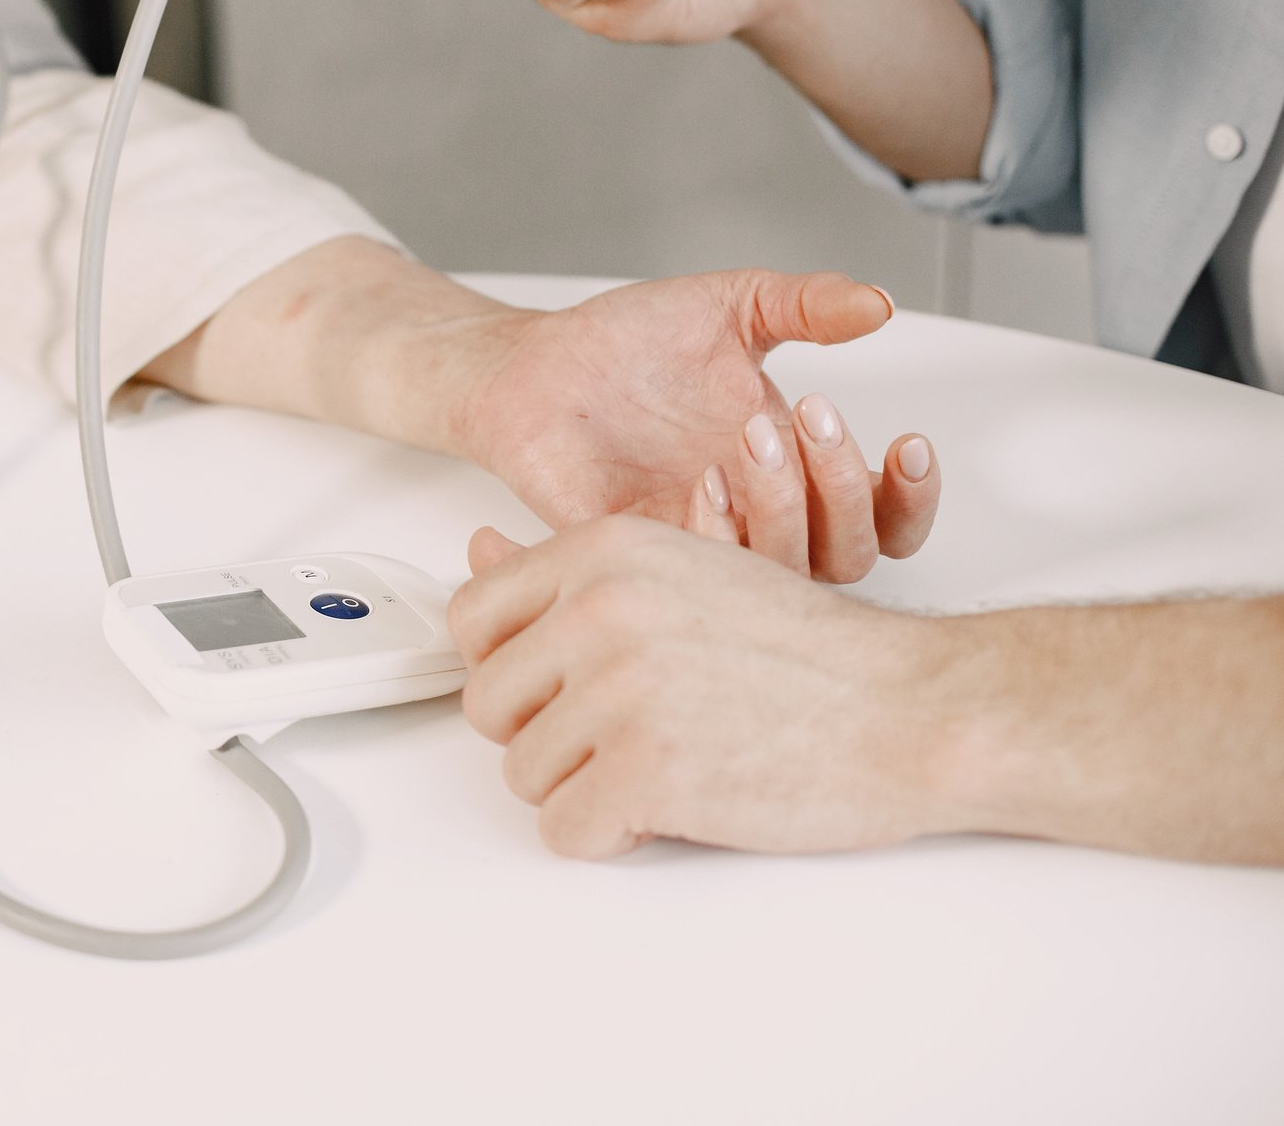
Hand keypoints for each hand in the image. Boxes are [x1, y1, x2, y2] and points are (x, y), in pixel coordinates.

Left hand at [450, 516, 964, 857]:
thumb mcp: (686, 572)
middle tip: (626, 735)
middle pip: (488, 704)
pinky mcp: (644, 773)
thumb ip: (574, 574)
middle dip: (546, 734)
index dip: (512, 667)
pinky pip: (562, 831)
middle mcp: (598, 611)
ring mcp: (617, 693)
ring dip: (584, 788)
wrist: (913, 709)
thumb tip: (477, 549)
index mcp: (602, 552)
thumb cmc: (810, 653)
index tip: (560, 685)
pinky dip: (608, 836)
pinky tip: (671, 806)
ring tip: (667, 763)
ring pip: (524, 774)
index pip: (472, 617)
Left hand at [456, 268, 939, 581]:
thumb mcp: (729, 306)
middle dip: (846, 490)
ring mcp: (697, 540)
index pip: (882, 520)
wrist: (532, 363)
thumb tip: (879, 302)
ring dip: (784, 509)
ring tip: (752, 436)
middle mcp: (754, 517)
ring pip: (780, 576)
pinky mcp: (636, 555)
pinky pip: (696, 581)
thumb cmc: (627, 344)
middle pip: (848, 556)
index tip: (909, 442)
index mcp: (790, 468)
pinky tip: (705, 477)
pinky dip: (717, 534)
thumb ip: (805, 303)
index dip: (912, 499)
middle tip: (808, 414)